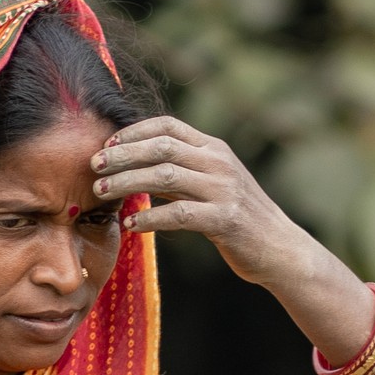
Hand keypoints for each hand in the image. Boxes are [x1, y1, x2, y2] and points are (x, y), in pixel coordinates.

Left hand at [92, 116, 298, 287]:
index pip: (168, 125)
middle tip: (94, 166)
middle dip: (122, 155)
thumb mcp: (214, 184)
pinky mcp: (224, 219)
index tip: (108, 144)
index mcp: (214, 149)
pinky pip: (178, 214)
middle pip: (161, 147)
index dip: (134, 132)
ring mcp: (224, 189)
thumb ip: (182, 171)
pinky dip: (150, 217)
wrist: (280, 248)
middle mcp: (219, 162)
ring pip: (165, 176)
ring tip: (103, 192)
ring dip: (128, 182)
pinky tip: (131, 224)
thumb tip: (135, 166)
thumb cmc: (239, 218)